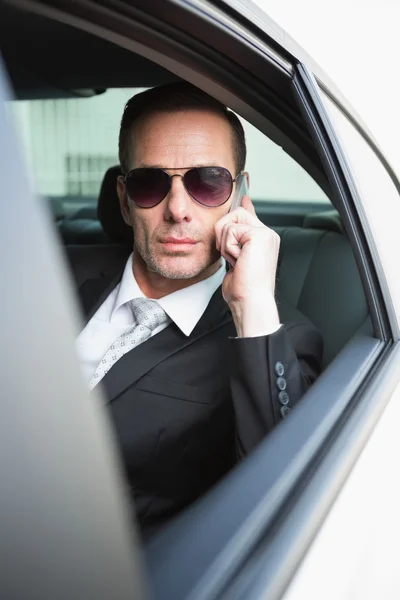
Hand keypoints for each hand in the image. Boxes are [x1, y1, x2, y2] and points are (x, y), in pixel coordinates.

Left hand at [215, 196, 280, 336]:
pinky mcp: (259, 235)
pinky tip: (239, 261)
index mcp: (263, 239)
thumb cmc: (243, 289)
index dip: (243, 204)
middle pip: (235, 214)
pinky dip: (229, 248)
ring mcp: (265, 233)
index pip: (250, 215)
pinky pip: (230, 231)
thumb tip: (228, 229)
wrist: (251, 302)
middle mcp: (267, 234)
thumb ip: (233, 243)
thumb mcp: (235, 262)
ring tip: (237, 261)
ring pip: (230, 222)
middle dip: (223, 234)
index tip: (242, 190)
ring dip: (226, 244)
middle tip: (231, 256)